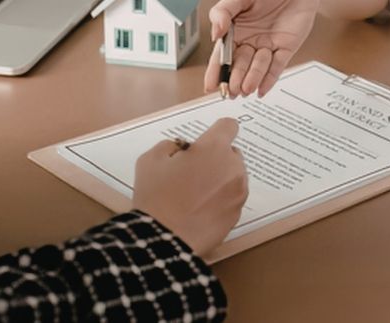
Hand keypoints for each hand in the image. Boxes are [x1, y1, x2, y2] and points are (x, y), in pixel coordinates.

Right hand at [133, 118, 248, 255]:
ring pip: (234, 177)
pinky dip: (222, 200)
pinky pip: (232, 199)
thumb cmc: (155, 196)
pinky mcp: (238, 214)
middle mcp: (233, 167)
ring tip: (196, 194)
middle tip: (193, 173)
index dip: (218, 131)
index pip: (229, 126)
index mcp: (214, 148)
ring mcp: (239, 192)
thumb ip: (170, 146)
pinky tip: (201, 210)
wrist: (164, 239)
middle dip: (216, 158)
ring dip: (221, 179)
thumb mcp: (150, 160)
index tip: (207, 142)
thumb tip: (182, 149)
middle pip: (231, 153)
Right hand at [204, 0, 318, 97]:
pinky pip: (277, 66)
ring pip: (258, 67)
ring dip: (251, 79)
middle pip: (240, 65)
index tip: (210, 85)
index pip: (222, 55)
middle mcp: (251, 40)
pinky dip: (270, 79)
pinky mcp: (286, 47)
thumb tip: (215, 33)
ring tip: (245, 89)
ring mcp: (268, 45)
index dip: (216, 71)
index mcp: (235, 30)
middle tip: (230, 91)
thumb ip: (222, 13)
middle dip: (234, 79)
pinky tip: (262, 89)